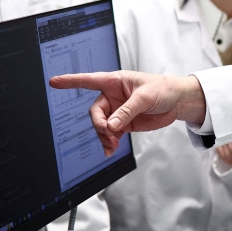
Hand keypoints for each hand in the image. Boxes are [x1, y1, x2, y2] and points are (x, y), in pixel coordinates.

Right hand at [50, 71, 206, 156]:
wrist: (177, 102)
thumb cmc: (162, 89)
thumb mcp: (145, 97)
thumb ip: (127, 111)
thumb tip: (111, 126)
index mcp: (114, 82)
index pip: (88, 80)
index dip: (71, 81)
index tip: (54, 82)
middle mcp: (112, 96)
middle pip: (95, 112)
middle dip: (99, 124)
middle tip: (109, 133)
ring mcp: (117, 111)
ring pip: (101, 126)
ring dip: (104, 136)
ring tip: (112, 145)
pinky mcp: (124, 123)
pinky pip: (110, 134)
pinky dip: (109, 143)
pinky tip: (110, 150)